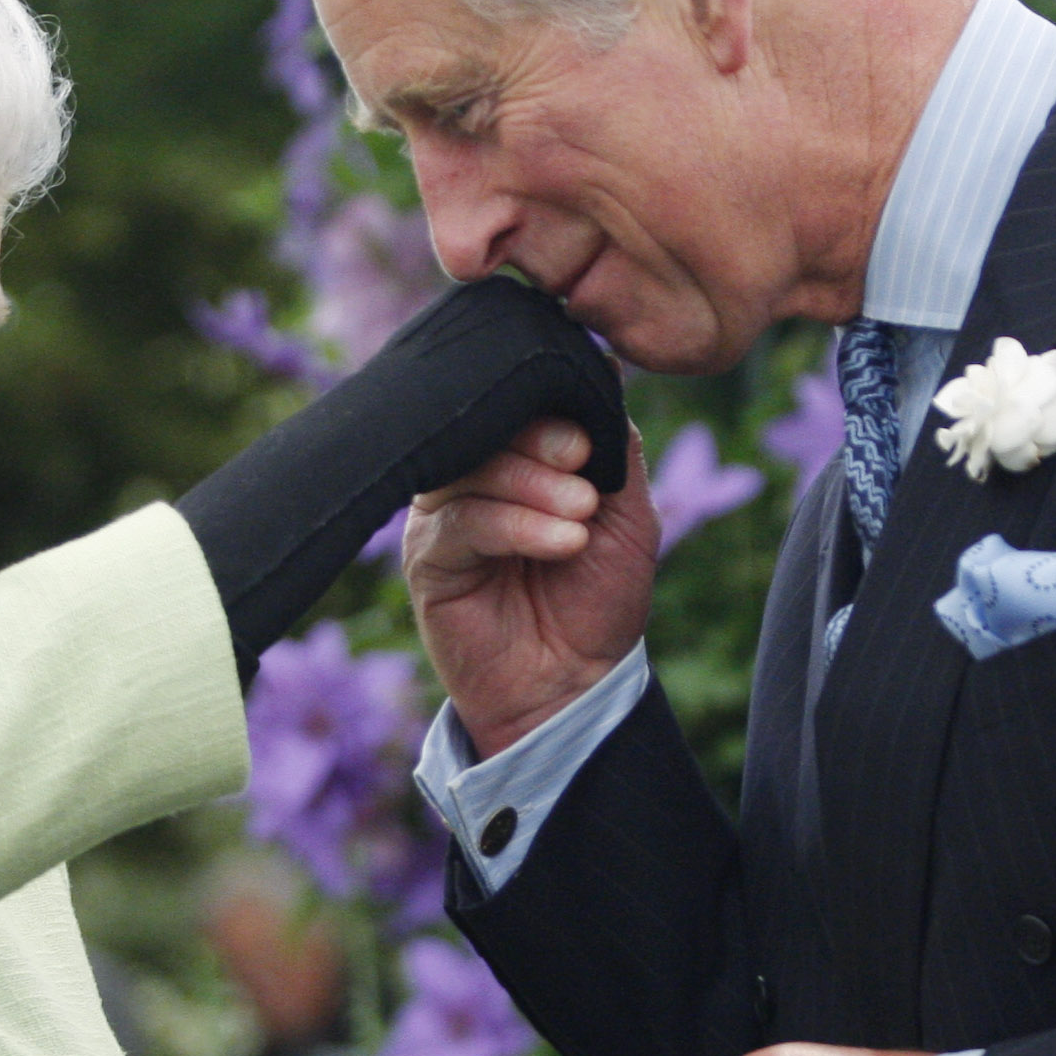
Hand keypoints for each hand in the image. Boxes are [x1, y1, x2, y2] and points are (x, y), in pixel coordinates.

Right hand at [407, 421, 659, 754]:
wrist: (576, 683)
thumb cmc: (599, 598)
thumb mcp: (628, 514)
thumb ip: (615, 445)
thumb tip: (601, 372)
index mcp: (517, 456)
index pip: (516, 403)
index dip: (550, 408)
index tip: (589, 441)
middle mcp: (474, 476)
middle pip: (488, 425)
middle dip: (542, 441)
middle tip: (583, 469)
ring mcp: (444, 514)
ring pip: (473, 467)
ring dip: (535, 486)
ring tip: (580, 517)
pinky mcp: (427, 557)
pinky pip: (461, 521)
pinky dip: (515, 524)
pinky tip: (560, 542)